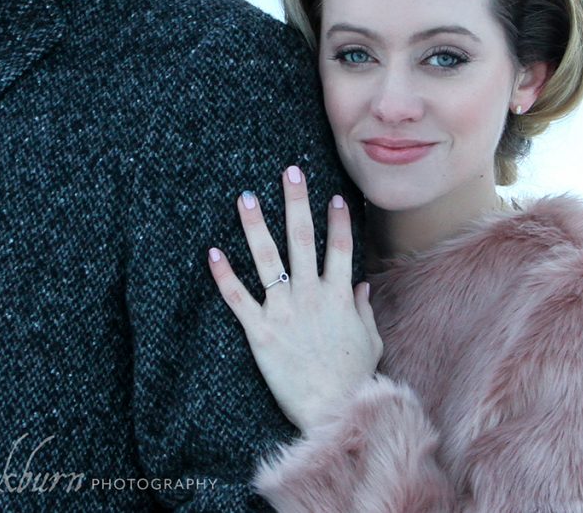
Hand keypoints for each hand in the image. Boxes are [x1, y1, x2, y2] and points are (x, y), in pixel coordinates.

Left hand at [208, 165, 382, 433]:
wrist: (334, 410)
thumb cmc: (353, 378)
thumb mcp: (370, 340)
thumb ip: (364, 310)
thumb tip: (363, 286)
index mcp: (340, 297)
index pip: (341, 248)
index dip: (338, 221)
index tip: (334, 195)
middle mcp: (312, 296)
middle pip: (304, 240)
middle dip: (297, 203)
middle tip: (290, 172)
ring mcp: (285, 312)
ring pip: (269, 260)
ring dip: (256, 226)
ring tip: (246, 197)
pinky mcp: (260, 333)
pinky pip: (239, 299)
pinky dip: (225, 276)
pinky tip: (213, 252)